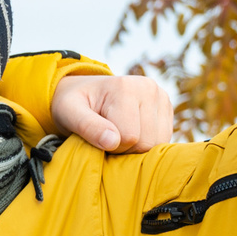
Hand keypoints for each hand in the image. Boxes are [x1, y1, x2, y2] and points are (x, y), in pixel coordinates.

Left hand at [52, 73, 172, 153]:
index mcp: (126, 87)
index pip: (129, 137)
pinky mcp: (167, 108)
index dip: (111, 146)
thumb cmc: (73, 104)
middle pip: (146, 142)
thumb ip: (87, 126)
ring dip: (136, 148)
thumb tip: (112, 142)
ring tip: (118, 134)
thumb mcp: (69, 113)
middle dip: (124, 148)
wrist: (84, 92)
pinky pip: (163, 141)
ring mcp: (162, 97)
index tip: (97, 135)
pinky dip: (146, 145)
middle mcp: (150, 88)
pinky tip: (131, 134)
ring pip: (158, 144)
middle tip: (107, 137)